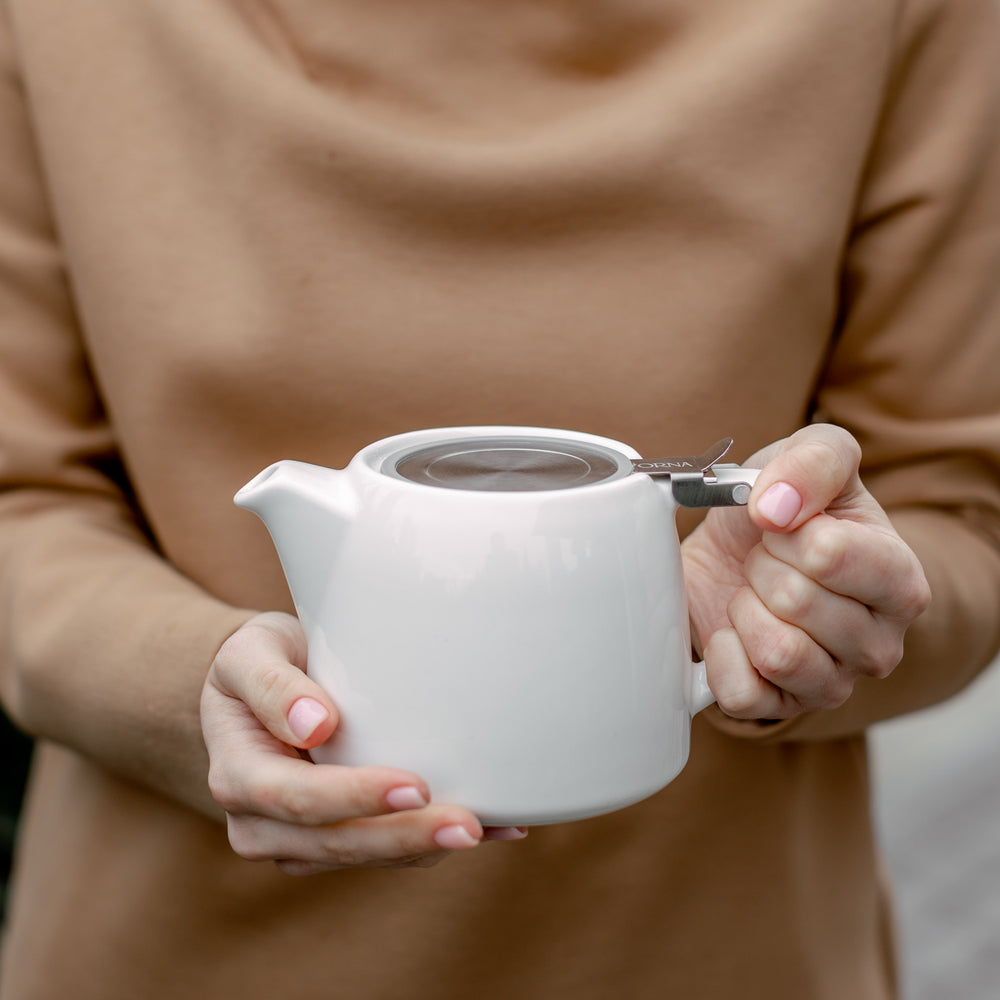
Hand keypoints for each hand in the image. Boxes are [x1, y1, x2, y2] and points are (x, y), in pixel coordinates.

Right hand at [201, 612, 525, 874]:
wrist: (260, 686)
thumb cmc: (259, 661)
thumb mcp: (250, 653)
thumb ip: (273, 684)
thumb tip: (316, 724)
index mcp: (237, 775)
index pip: (296, 798)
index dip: (356, 797)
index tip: (415, 786)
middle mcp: (260, 823)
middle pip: (336, 843)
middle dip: (405, 837)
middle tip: (469, 825)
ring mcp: (297, 840)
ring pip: (365, 856)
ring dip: (426, 847)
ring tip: (489, 827)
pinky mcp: (334, 841)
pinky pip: (384, 850)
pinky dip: (433, 841)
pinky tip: (489, 826)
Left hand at [682, 424, 930, 719]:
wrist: (731, 556)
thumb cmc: (781, 512)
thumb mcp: (808, 456)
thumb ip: (813, 460)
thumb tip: (777, 507)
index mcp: (900, 580)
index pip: (829, 555)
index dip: (784, 530)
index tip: (782, 525)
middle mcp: (879, 644)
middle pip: (794, 601)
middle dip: (760, 567)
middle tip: (764, 561)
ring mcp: (832, 683)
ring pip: (775, 651)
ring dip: (744, 610)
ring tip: (753, 595)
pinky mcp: (780, 709)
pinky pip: (741, 691)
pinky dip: (722, 653)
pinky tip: (733, 631)